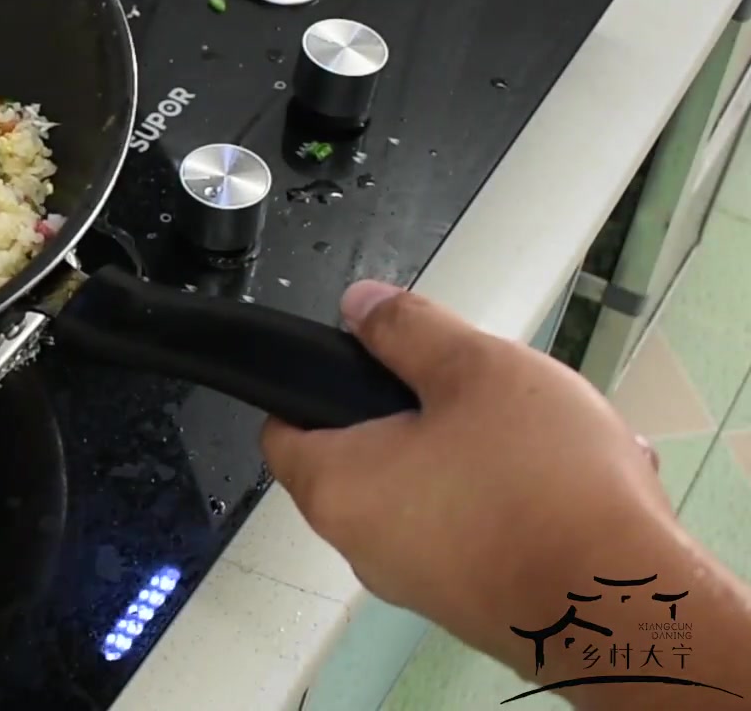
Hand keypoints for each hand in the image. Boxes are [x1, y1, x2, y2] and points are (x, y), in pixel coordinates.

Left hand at [261, 281, 674, 673]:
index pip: (283, 430)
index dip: (310, 387)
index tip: (359, 362)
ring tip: (551, 433)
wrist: (628, 606)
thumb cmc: (538, 482)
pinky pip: (485, 533)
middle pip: (369, 458)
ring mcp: (422, 585)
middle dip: (423, 414)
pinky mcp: (479, 606)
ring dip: (488, 455)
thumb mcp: (474, 369)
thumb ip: (408, 330)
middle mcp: (364, 548)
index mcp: (337, 488)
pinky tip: (582, 481)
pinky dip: (521, 501)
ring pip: (439, 492)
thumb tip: (358, 305)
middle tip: (476, 387)